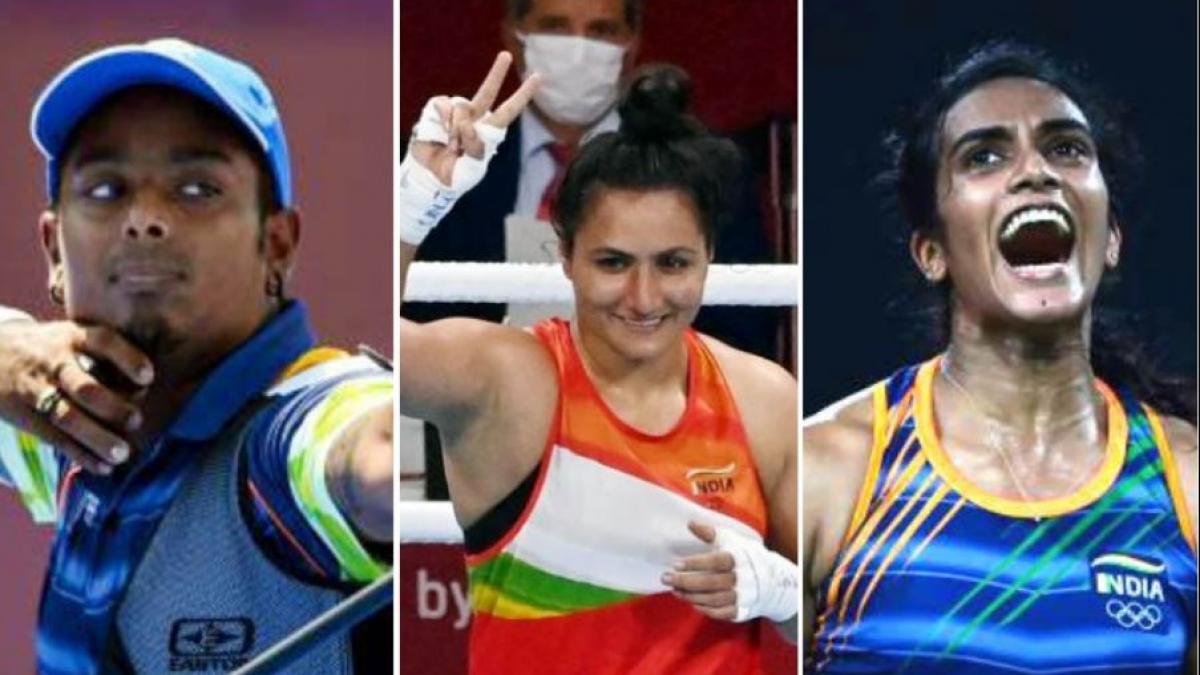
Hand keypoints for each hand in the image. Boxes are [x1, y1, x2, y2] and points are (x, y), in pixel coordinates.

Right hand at [0, 319, 151, 474]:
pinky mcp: (27, 416)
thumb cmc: (52, 348)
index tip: (148, 377)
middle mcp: (55, 363)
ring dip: (97, 438)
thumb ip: (105, 355)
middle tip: (136, 421)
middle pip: (84, 386)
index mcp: (73, 337)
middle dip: (112, 406)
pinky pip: (55, 438)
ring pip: (67, 417)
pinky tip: (103, 467)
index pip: (103, 342)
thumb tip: (144, 389)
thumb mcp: (72, 336)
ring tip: (122, 453)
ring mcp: (38, 390)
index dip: (127, 359)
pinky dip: (80, 455)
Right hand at [409, 51, 539, 185]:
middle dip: (497, 73)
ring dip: (457, 129)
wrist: (431, 176)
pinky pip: (444, 104)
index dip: (523, 95)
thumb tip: (466, 123)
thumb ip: (474, 147)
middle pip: (487, 91)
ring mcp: (455, 113)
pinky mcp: (437, 110)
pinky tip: (441, 135)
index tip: (537, 77)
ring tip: (453, 148)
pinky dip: (444, 120)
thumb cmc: (457, 175)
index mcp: (488, 131)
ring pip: (462, 107)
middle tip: (507, 56)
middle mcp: (474, 117)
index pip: (509, 110)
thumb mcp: (472, 168)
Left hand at [661, 521, 738, 620]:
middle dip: (686, 582)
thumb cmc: (746, 556)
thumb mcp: (732, 540)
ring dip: (691, 596)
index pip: (715, 562)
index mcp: (739, 558)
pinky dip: (705, 609)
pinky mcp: (741, 610)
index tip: (675, 564)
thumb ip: (711, 533)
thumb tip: (690, 523)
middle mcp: (742, 578)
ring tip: (674, 590)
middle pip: (711, 583)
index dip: (695, 563)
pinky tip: (691, 602)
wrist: (774, 582)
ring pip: (713, 599)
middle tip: (665, 578)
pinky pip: (721, 613)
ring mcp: (742, 596)